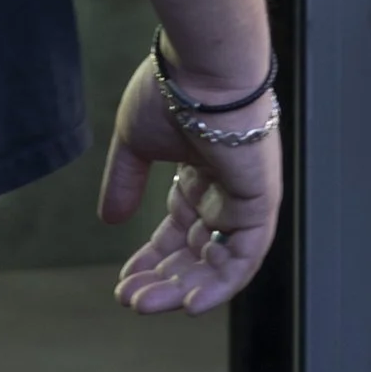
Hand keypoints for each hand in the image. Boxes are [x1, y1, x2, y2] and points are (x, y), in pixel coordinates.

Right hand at [99, 46, 283, 316]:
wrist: (202, 68)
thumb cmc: (172, 90)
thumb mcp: (137, 142)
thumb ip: (126, 181)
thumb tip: (109, 221)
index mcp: (200, 174)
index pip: (178, 232)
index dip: (151, 261)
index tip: (123, 283)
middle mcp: (224, 189)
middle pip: (195, 254)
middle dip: (161, 281)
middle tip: (129, 299)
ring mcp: (245, 198)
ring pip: (217, 263)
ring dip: (181, 289)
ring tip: (143, 303)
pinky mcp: (261, 203)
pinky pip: (244, 259)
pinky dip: (220, 286)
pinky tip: (188, 303)